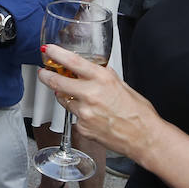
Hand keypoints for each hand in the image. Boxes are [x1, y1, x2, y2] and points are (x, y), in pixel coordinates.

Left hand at [37, 44, 167, 159]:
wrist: (144, 137)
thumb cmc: (138, 113)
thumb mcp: (123, 85)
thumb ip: (105, 76)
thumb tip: (95, 68)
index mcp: (102, 80)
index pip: (72, 62)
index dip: (55, 54)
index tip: (47, 50)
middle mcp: (90, 95)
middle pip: (57, 82)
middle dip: (46, 76)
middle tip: (44, 73)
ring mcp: (84, 113)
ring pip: (63, 100)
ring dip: (65, 96)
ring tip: (80, 98)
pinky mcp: (81, 127)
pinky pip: (73, 116)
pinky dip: (77, 113)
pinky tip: (91, 115)